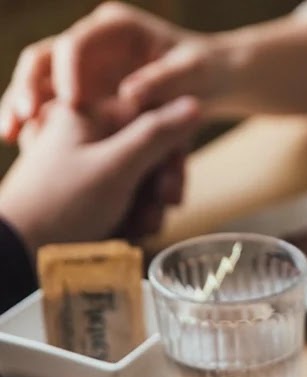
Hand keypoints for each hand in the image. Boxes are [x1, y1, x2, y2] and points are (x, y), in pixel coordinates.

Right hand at [0, 2, 223, 142]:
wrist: (213, 79)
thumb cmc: (207, 70)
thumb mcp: (194, 72)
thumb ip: (166, 80)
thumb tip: (131, 94)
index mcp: (116, 27)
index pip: (78, 42)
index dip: (68, 71)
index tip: (70, 102)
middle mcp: (92, 41)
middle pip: (44, 58)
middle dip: (26, 87)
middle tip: (20, 118)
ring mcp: (83, 65)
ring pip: (38, 81)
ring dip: (20, 106)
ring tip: (10, 136)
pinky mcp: (82, 90)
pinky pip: (48, 104)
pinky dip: (34, 122)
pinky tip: (21, 144)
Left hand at [0, 97, 199, 254]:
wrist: (17, 251)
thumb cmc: (62, 204)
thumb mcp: (117, 166)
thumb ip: (158, 134)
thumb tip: (194, 101)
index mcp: (88, 114)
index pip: (152, 119)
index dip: (170, 154)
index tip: (170, 188)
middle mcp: (87, 134)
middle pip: (149, 152)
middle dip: (159, 188)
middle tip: (159, 213)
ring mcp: (85, 163)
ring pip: (141, 178)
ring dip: (149, 207)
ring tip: (139, 230)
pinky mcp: (85, 191)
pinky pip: (124, 197)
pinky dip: (132, 216)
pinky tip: (128, 234)